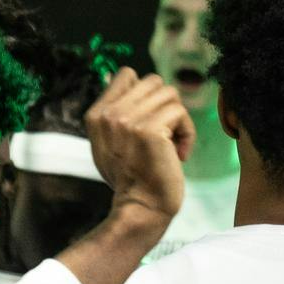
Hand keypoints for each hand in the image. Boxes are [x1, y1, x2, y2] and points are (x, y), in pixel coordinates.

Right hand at [84, 69, 192, 226]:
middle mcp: (109, 114)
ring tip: (172, 145)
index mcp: (96, 115)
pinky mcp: (150, 130)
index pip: (126, 74)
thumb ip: (113, 112)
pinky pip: (180, 113)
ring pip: (169, 94)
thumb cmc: (131, 179)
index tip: (150, 122)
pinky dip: (187, 134)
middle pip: (153, 82)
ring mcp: (127, 120)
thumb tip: (121, 75)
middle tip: (165, 134)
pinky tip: (180, 154)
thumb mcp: (109, 142)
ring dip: (177, 119)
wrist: (140, 208)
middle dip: (165, 105)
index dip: (146, 94)